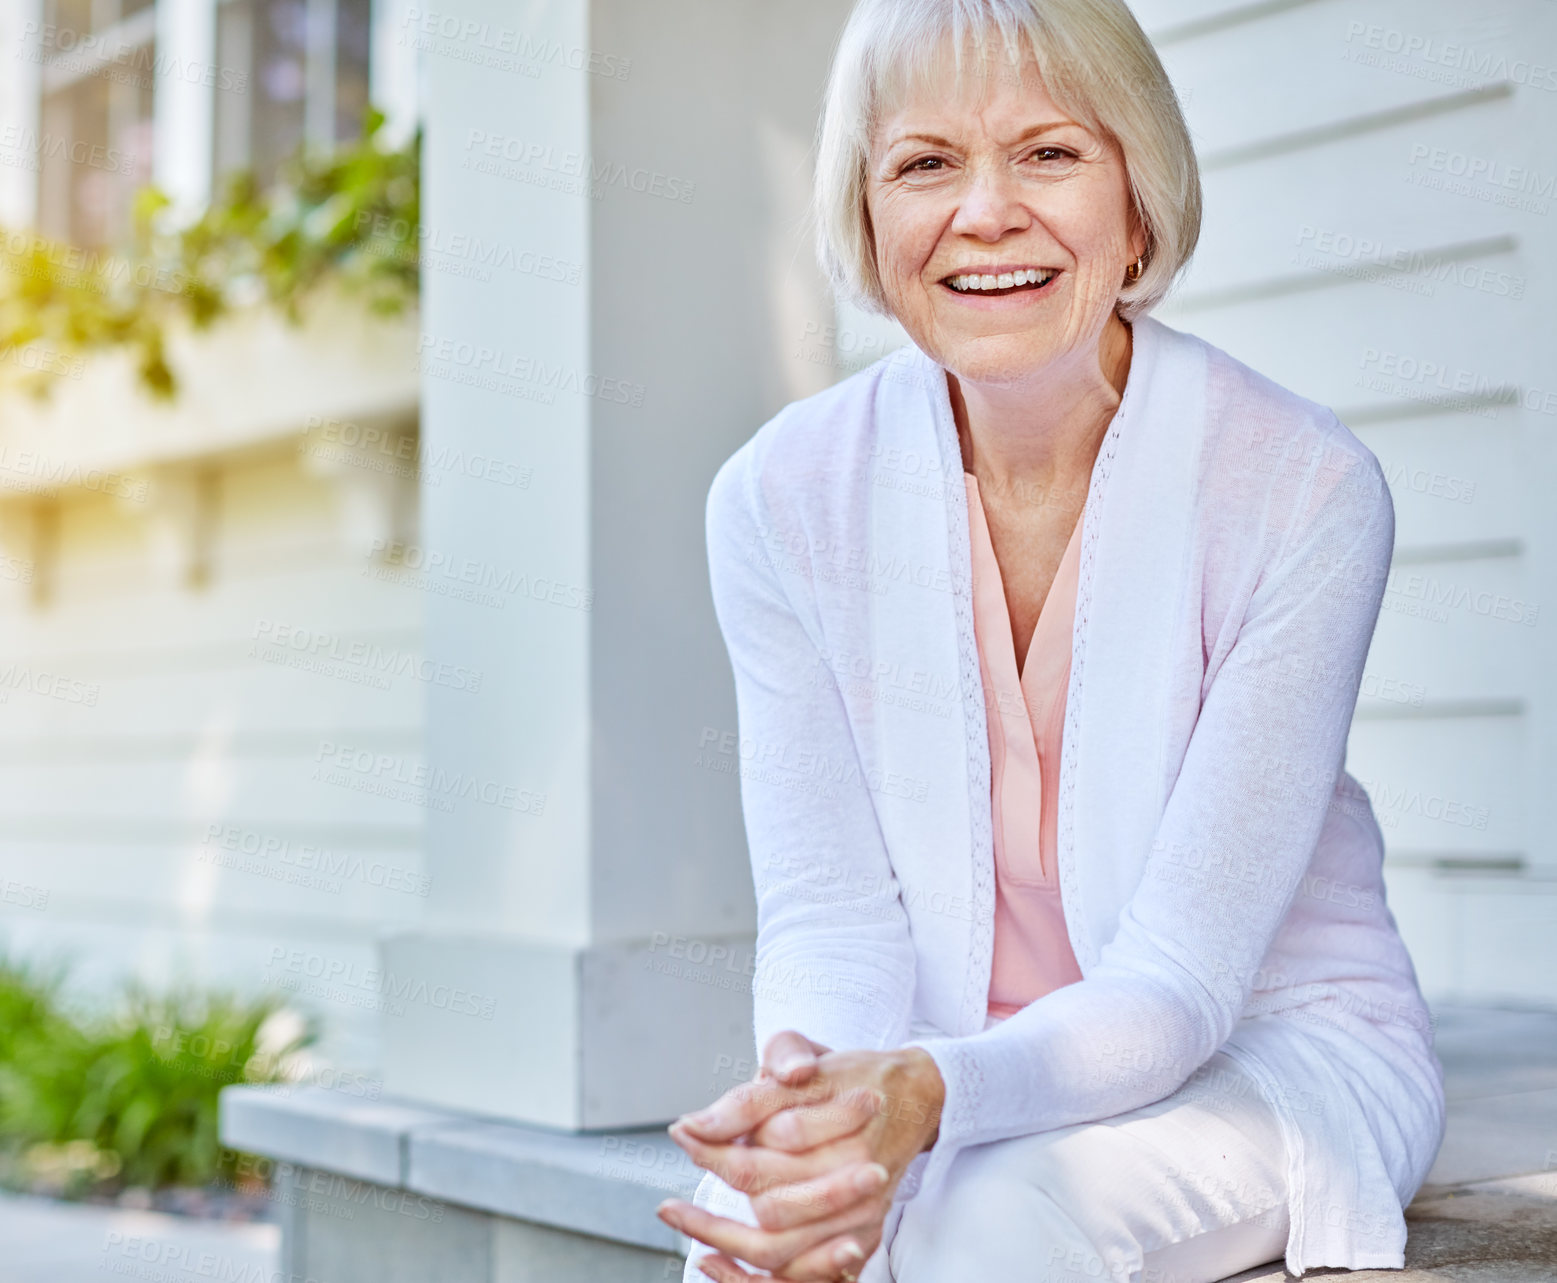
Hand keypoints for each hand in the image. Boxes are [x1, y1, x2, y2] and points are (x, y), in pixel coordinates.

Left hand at [658, 1032, 943, 1279]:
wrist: (912, 1099)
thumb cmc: (852, 1073)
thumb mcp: (806, 1054)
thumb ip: (760, 1085)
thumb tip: (702, 1122)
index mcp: (847, 1128)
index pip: (769, 1148)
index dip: (716, 1142)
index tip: (682, 1130)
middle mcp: (859, 1179)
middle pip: (771, 1207)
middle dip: (716, 1193)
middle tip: (678, 1180)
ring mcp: (861, 1216)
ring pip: (781, 1250)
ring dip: (723, 1242)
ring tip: (678, 1217)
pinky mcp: (859, 1238)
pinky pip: (803, 1275)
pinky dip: (752, 1277)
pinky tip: (712, 1258)